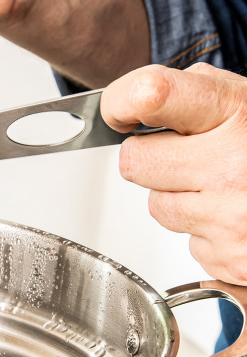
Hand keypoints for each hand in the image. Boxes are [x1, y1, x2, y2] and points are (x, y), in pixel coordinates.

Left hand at [101, 63, 246, 284]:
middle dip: (153, 159)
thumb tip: (142, 100)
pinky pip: (189, 242)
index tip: (121, 110)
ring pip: (158, 207)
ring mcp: (231, 219)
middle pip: (135, 163)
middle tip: (188, 155)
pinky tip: (239, 215)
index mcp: (237, 113)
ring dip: (182, 197)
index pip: (150, 95)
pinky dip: (207, 231)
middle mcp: (232, 168)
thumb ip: (202, 95)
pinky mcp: (231, 261)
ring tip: (228, 187)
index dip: (123, 101)